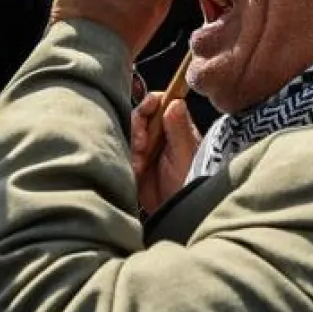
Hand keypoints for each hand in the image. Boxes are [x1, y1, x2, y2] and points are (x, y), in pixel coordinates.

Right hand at [131, 92, 200, 213]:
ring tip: (142, 163)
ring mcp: (148, 146)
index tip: (148, 111)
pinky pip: (124, 148)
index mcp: (176, 126)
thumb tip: (176, 101)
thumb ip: (179, 128)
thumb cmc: (188, 183)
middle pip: (142, 114)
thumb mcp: (185, 154)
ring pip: (131, 130)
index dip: (152, 102)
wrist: (175, 210)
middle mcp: (161, 133)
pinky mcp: (136, 159)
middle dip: (139, 127)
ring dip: (134, 144)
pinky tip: (137, 169)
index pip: (161, 101)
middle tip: (143, 145)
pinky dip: (128, 157)